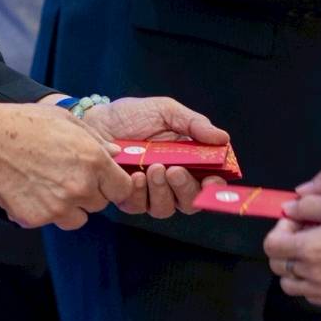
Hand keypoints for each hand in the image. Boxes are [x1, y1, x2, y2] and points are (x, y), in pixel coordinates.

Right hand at [0, 101, 137, 230]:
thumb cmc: (23, 123)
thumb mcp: (66, 119)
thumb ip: (95, 138)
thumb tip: (114, 153)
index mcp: (94, 161)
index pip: (123, 189)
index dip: (114, 185)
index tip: (104, 182)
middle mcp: (81, 187)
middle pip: (99, 205)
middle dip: (88, 194)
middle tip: (65, 176)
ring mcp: (58, 206)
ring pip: (77, 219)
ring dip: (69, 208)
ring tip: (47, 187)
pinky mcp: (36, 219)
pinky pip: (49, 222)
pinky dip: (42, 211)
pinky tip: (28, 191)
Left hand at [81, 95, 226, 217]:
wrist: (97, 118)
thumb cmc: (133, 115)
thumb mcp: (166, 111)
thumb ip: (194, 124)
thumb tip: (223, 138)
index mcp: (188, 162)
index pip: (209, 184)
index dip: (214, 188)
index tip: (212, 180)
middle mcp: (170, 182)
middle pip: (190, 203)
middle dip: (186, 189)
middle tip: (174, 170)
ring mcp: (148, 192)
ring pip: (165, 208)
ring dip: (162, 190)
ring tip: (154, 168)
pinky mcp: (126, 196)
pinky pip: (138, 205)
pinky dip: (140, 192)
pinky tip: (136, 175)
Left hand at [265, 193, 320, 307]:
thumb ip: (308, 205)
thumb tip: (288, 209)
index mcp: (310, 248)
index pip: (271, 246)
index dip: (278, 230)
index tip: (294, 223)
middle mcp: (313, 274)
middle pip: (277, 266)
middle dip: (283, 248)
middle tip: (303, 235)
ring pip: (290, 285)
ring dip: (294, 268)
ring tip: (314, 253)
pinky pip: (311, 295)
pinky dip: (310, 282)